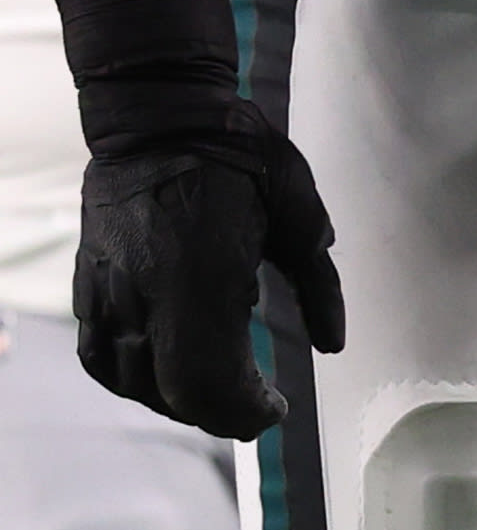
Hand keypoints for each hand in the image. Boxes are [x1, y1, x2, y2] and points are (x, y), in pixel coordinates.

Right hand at [74, 97, 346, 438]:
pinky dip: (135, 379)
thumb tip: (334, 343)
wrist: (160, 117)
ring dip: (179, 398)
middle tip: (257, 404)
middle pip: (171, 392)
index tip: (277, 407)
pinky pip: (100, 357)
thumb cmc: (240, 156)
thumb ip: (319, 283)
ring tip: (222, 386)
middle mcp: (143, 292)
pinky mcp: (88, 285)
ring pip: (133, 382)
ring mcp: (107, 291)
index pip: (205, 381)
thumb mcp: (300, 212)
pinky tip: (167, 370)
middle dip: (221, 412)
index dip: (242, 411)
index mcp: (198, 274)